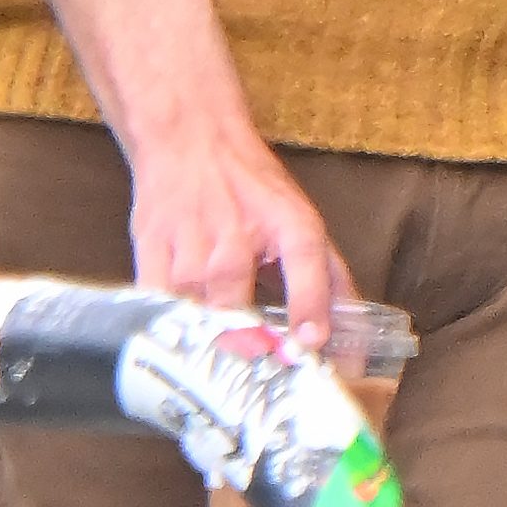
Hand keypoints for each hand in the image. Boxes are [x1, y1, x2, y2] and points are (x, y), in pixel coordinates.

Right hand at [126, 121, 354, 348]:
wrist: (191, 138)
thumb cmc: (253, 189)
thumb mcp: (300, 219)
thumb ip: (328, 276)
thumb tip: (355, 338)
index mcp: (286, 218)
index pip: (303, 255)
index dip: (308, 300)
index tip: (311, 341)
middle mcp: (237, 225)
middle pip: (232, 285)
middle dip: (241, 333)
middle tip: (254, 368)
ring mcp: (189, 234)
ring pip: (190, 296)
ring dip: (202, 334)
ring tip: (216, 368)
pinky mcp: (151, 242)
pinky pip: (154, 295)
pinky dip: (165, 323)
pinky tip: (177, 343)